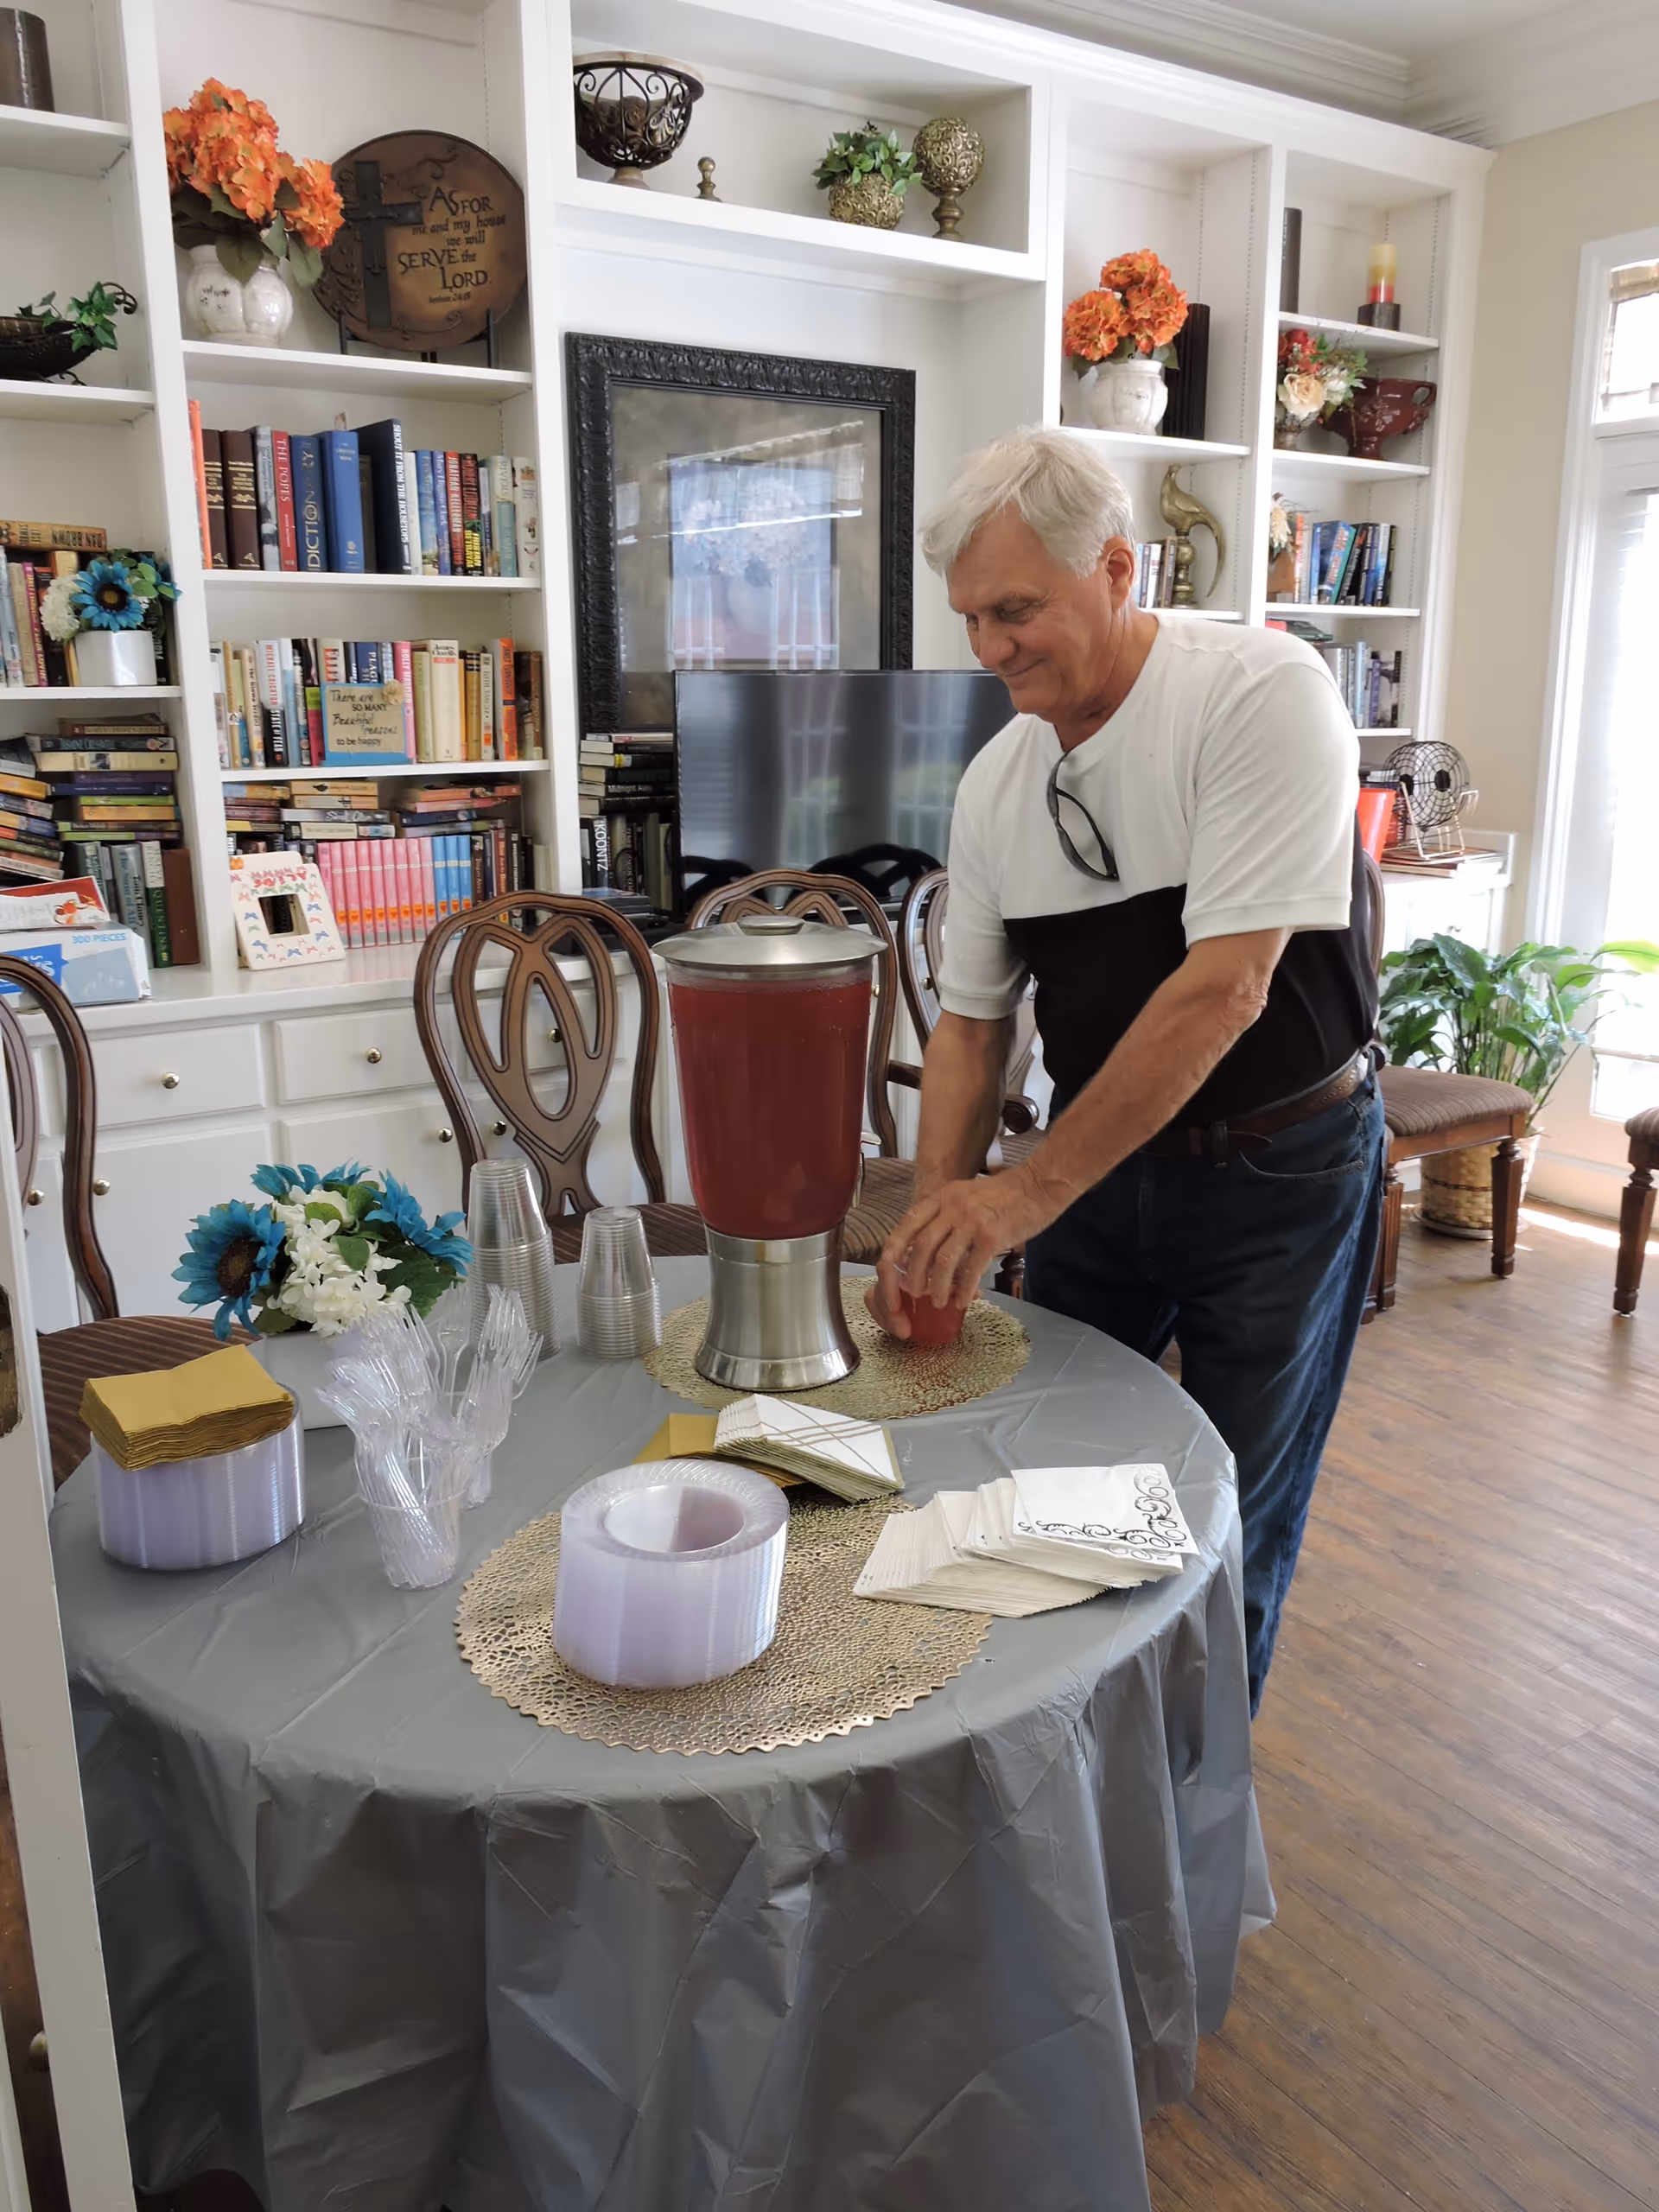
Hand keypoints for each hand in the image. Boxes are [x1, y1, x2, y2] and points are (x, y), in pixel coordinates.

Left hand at [871, 1166, 1062, 1332]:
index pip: (906, 1225)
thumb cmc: (1005, 1195)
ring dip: (937, 1287)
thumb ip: (946, 1218)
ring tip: (938, 1301)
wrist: (1039, 1186)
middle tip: (914, 1294)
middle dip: (913, 1277)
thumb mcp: (966, 1196)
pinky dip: (963, 1288)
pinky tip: (962, 1299)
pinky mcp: (991, 1236)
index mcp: (941, 1196)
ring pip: (942, 1262)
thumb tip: (929, 1251)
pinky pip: (970, 1269)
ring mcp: (971, 1220)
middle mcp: (952, 1206)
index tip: (890, 1273)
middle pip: (920, 1247)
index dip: (893, 1253)